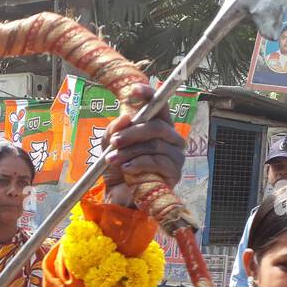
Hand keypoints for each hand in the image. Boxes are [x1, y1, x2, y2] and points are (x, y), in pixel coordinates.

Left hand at [101, 82, 186, 206]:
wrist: (122, 196)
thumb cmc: (119, 166)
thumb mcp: (110, 145)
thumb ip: (115, 129)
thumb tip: (127, 116)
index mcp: (158, 126)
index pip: (159, 106)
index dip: (149, 95)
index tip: (133, 90)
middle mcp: (171, 138)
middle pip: (157, 126)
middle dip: (132, 133)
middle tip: (114, 142)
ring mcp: (176, 155)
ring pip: (154, 145)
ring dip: (130, 151)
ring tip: (112, 159)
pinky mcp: (174, 172)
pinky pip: (157, 163)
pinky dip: (138, 164)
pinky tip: (125, 169)